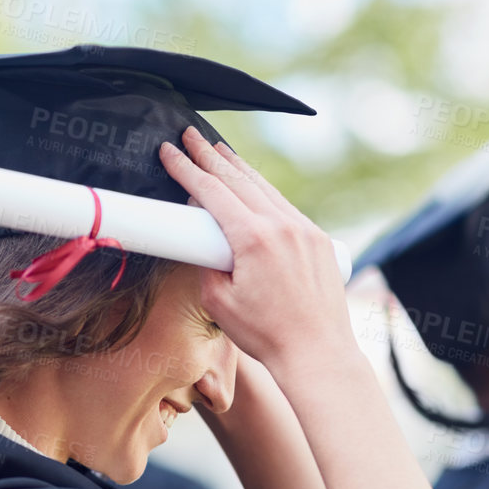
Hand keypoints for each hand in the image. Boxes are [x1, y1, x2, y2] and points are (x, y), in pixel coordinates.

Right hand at [158, 127, 354, 369]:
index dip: (187, 169)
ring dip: (238, 166)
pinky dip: (263, 190)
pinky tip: (253, 185)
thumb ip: (205, 265)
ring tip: (218, 150)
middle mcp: (281, 225)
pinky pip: (284, 205)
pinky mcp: (317, 239)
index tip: (170, 152)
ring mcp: (304, 229)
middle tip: (189, 136)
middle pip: (238, 179)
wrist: (317, 352)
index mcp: (253, 238)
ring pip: (264, 187)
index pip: (212, 192)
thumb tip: (203, 244)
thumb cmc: (265, 334)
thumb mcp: (218, 302)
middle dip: (209, 156)